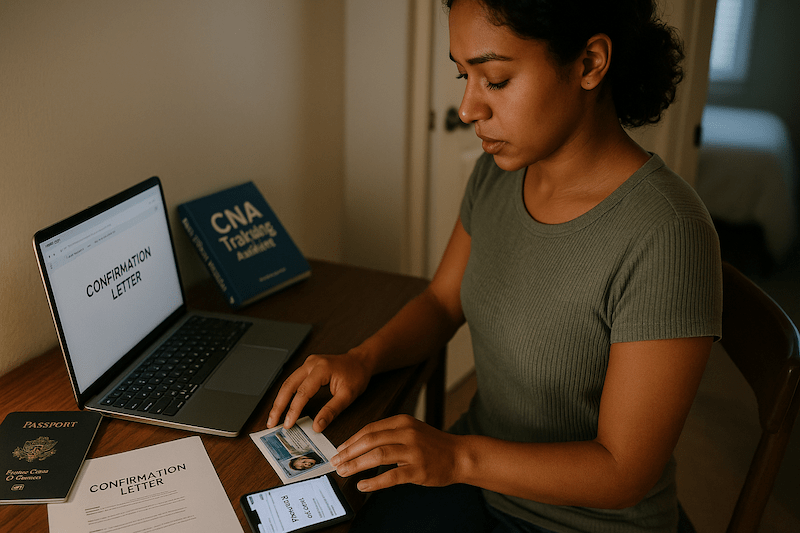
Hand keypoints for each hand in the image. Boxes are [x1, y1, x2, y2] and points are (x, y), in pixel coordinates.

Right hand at [267, 352, 371, 431]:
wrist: (360, 361)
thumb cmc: (356, 376)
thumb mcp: (348, 396)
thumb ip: (331, 411)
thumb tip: (317, 426)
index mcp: (322, 368)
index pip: (303, 392)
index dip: (293, 410)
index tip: (288, 424)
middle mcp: (312, 363)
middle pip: (288, 385)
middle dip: (278, 405)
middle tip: (271, 422)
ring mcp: (308, 363)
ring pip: (288, 382)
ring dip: (279, 400)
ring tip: (273, 417)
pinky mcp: (307, 367)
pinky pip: (293, 381)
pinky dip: (286, 394)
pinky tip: (282, 405)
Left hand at [331, 414, 461, 491]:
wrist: (459, 455)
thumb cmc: (433, 445)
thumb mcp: (411, 430)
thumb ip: (390, 434)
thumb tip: (360, 445)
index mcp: (402, 421)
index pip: (370, 428)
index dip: (351, 440)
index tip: (339, 449)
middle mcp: (407, 433)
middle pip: (370, 440)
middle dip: (349, 452)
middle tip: (336, 462)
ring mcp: (413, 451)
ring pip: (378, 455)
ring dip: (357, 464)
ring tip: (345, 472)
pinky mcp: (418, 469)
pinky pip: (392, 475)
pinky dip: (374, 481)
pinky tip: (363, 485)